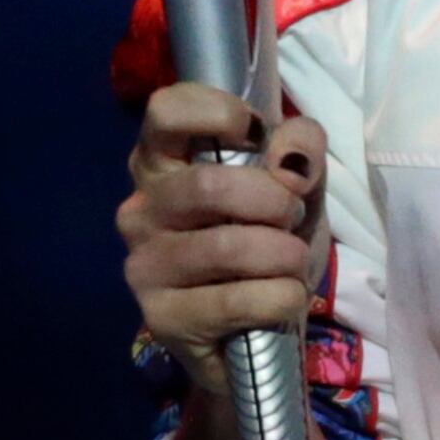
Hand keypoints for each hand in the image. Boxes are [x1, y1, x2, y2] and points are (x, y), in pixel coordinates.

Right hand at [119, 83, 328, 398]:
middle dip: (272, 201)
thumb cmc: (267, 238)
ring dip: (283, 255)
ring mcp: (145, 267)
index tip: (253, 131)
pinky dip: (281, 296)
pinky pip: (235, 301)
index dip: (215, 111)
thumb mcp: (296, 187)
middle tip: (292, 217)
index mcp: (162, 161)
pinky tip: (286, 297)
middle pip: (206, 186)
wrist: (259, 329)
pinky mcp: (163, 319)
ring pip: (224, 247)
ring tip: (293, 262)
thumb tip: (292, 157)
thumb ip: (300, 153)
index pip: (165, 111)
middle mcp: (140, 209)